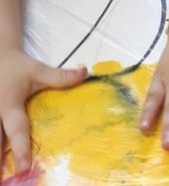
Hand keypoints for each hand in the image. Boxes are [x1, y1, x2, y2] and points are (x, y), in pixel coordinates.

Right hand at [0, 49, 85, 175]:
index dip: (21, 149)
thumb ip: (60, 76)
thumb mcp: (38, 70)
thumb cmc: (18, 68)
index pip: (17, 130)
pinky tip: (1, 160)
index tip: (24, 167)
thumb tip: (85, 73)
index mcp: (9, 105)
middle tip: (6, 180)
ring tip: (4, 176)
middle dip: (0, 161)